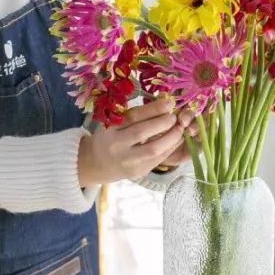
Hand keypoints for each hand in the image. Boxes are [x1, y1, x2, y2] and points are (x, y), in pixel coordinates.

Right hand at [77, 97, 192, 186]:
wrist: (93, 165)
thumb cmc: (107, 140)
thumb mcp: (115, 125)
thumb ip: (136, 117)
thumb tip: (164, 105)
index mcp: (112, 131)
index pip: (133, 117)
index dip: (153, 109)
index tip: (169, 102)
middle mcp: (118, 147)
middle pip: (143, 133)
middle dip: (164, 123)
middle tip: (175, 117)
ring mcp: (129, 162)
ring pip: (155, 150)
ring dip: (172, 138)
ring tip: (181, 128)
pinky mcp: (139, 172)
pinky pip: (158, 160)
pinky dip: (170, 148)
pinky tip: (177, 140)